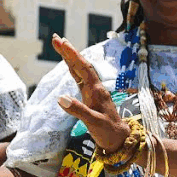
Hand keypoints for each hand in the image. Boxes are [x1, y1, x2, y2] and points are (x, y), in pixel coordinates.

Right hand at [51, 35, 131, 154]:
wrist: (120, 138)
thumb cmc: (108, 131)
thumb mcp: (93, 122)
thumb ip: (78, 110)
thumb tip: (60, 98)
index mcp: (96, 91)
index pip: (83, 68)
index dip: (72, 55)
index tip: (62, 42)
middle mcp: (95, 88)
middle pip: (81, 65)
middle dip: (69, 52)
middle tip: (56, 38)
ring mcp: (93, 92)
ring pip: (80, 71)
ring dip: (70, 58)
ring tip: (61, 45)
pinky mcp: (91, 97)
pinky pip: (80, 79)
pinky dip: (73, 70)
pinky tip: (69, 65)